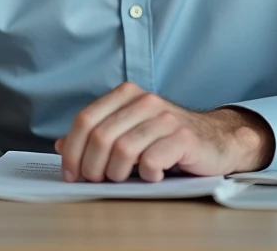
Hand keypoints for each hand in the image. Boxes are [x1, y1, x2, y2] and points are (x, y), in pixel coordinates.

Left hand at [54, 82, 274, 182]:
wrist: (217, 140)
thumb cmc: (168, 140)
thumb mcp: (129, 132)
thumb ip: (98, 135)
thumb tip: (60, 145)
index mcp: (126, 94)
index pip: (85, 119)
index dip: (72, 150)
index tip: (71, 173)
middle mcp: (145, 101)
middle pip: (100, 136)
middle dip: (91, 166)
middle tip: (96, 181)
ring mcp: (165, 118)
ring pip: (122, 150)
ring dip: (116, 173)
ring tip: (123, 179)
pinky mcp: (184, 138)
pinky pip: (151, 161)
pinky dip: (145, 175)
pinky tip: (152, 176)